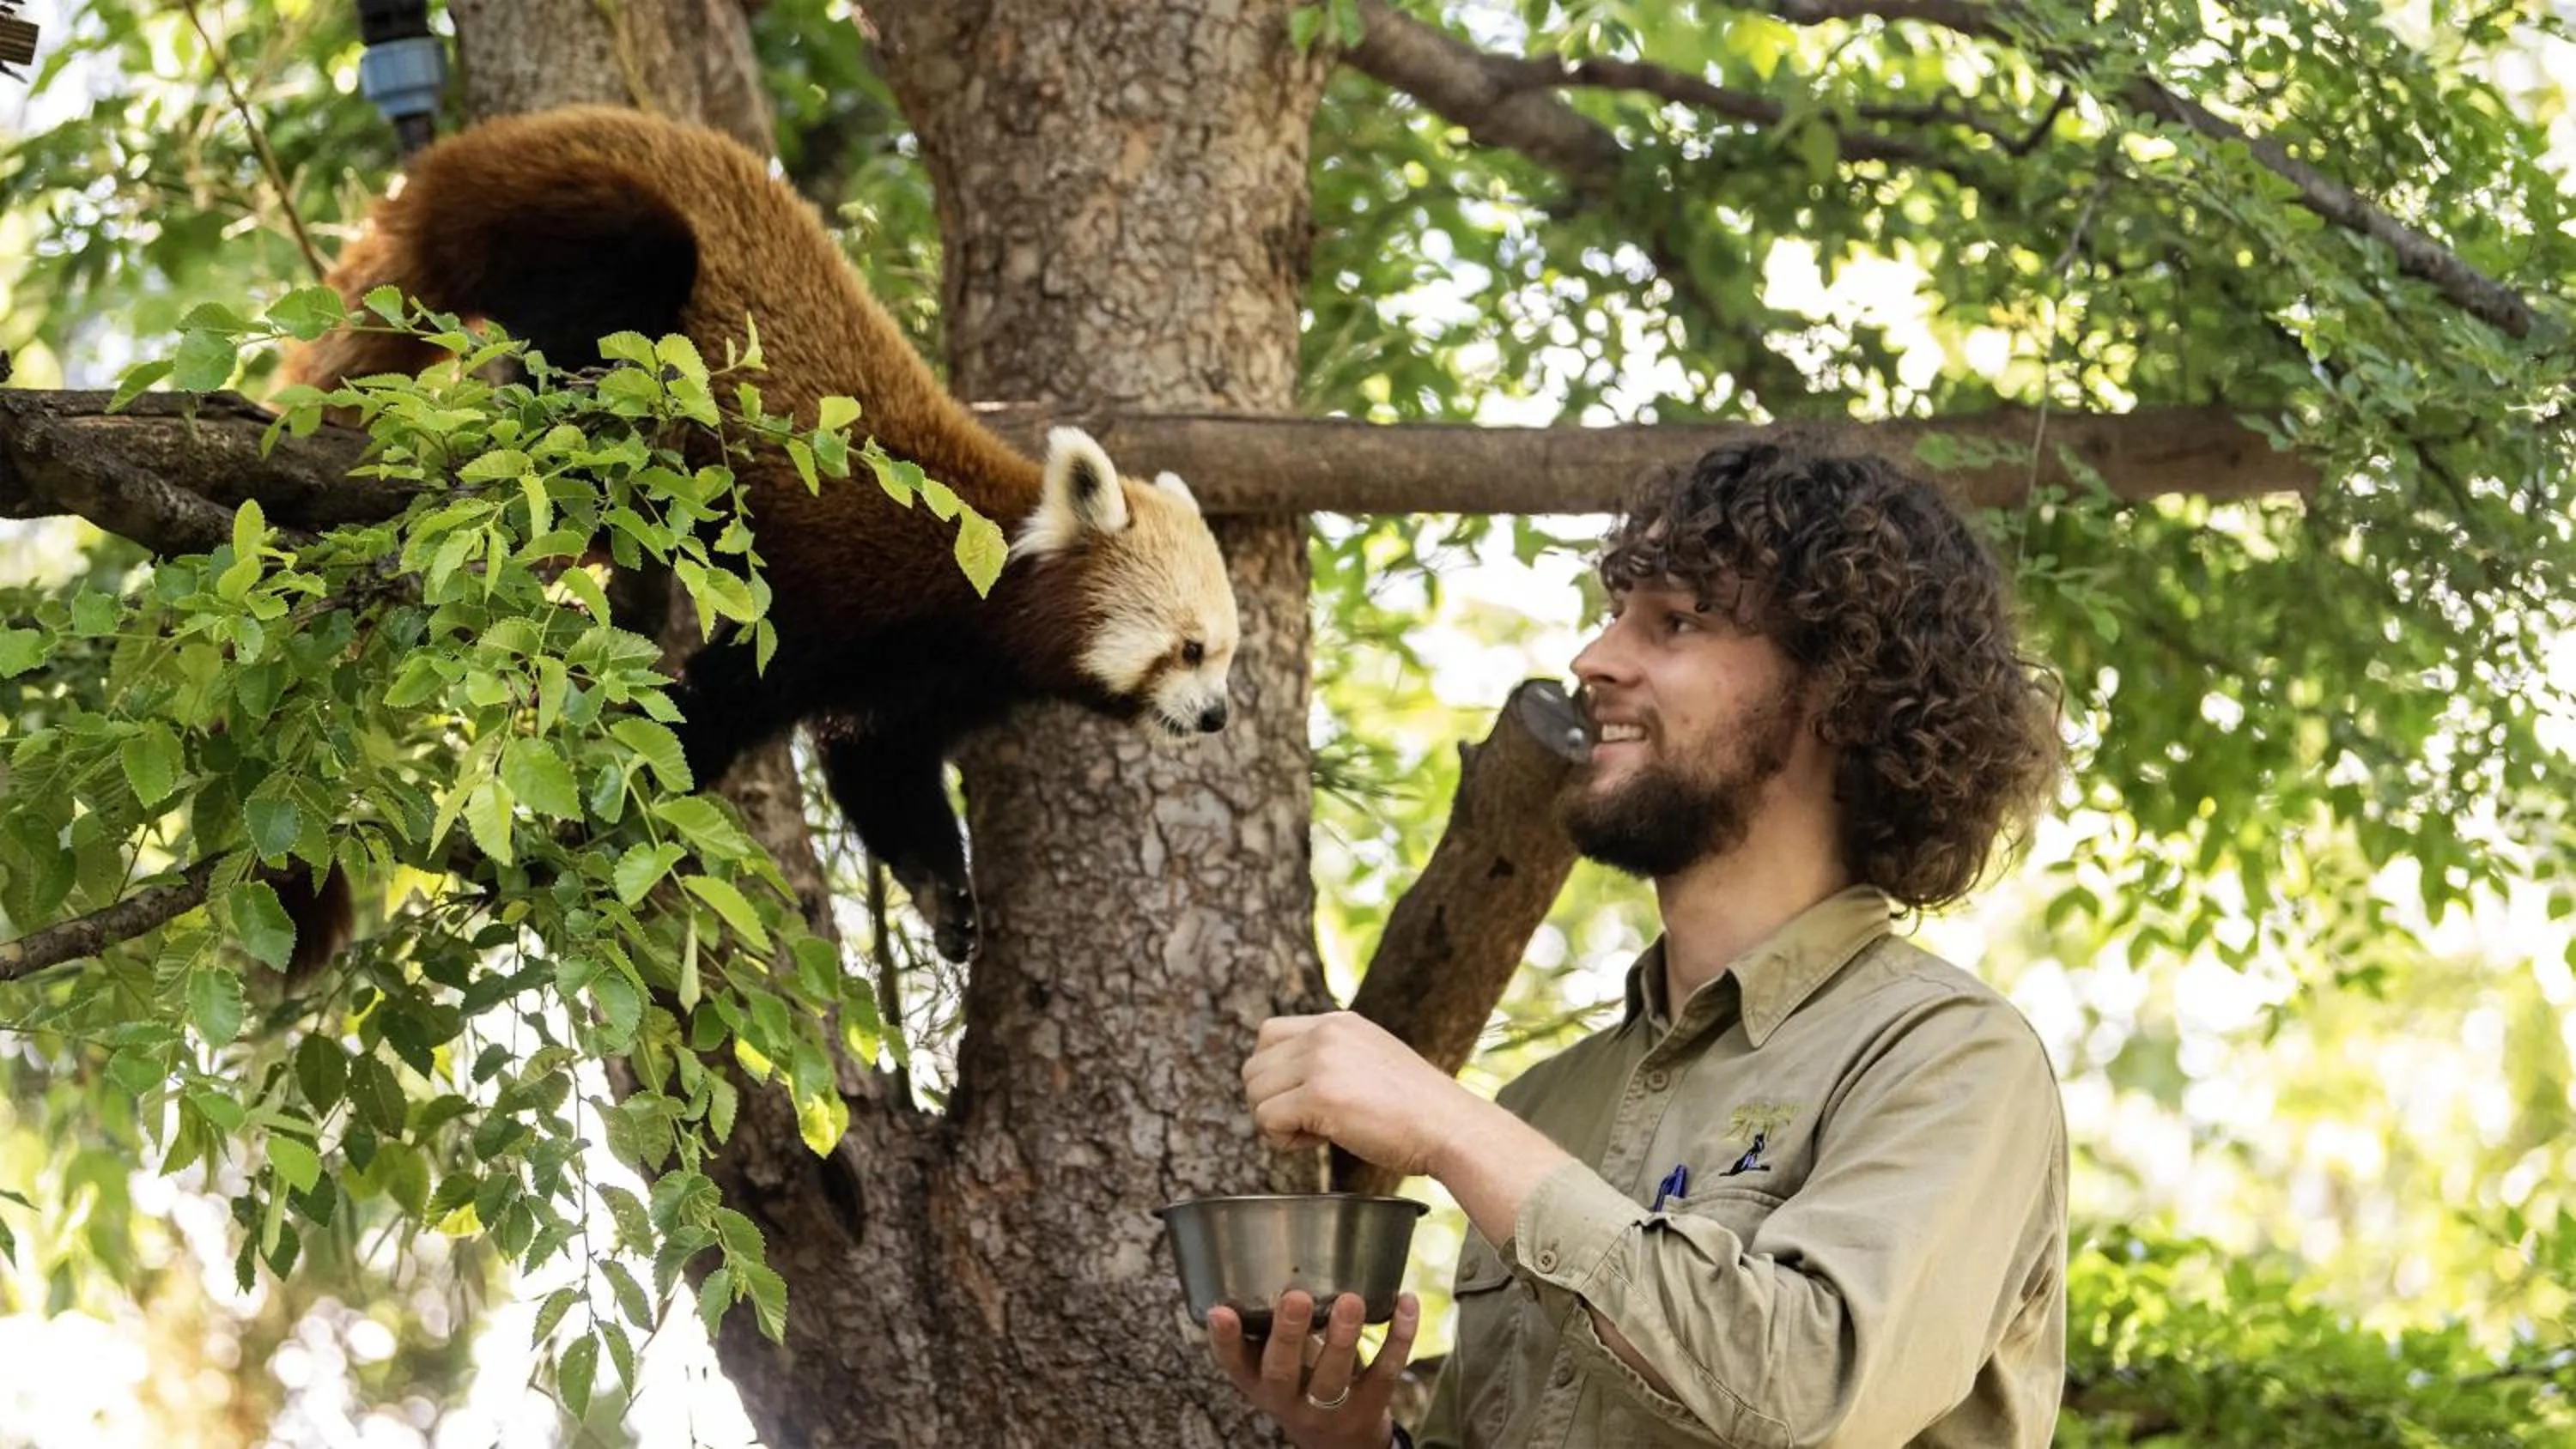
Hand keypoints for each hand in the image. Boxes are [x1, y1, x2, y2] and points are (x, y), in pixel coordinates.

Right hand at [1206, 1288, 1419, 1448]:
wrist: (1339, 1444)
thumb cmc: (1300, 1384)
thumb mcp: (1273, 1365)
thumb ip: (1266, 1327)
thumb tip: (1262, 1258)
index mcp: (1258, 1383)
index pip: (1234, 1365)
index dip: (1225, 1340)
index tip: (1220, 1311)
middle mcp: (1288, 1400)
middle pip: (1283, 1373)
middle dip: (1289, 1335)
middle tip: (1296, 1297)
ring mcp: (1329, 1409)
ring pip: (1334, 1378)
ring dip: (1343, 1337)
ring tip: (1351, 1300)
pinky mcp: (1369, 1405)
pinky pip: (1384, 1371)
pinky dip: (1399, 1336)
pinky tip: (1405, 1301)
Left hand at [1241, 1012, 1478, 1176]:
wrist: (1450, 1128)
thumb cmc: (1417, 1110)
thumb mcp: (1371, 1060)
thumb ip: (1332, 1059)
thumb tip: (1287, 1084)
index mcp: (1338, 1022)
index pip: (1268, 1033)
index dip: (1276, 1074)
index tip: (1305, 1099)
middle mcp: (1325, 1033)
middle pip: (1253, 1066)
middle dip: (1271, 1101)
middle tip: (1308, 1123)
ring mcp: (1321, 1061)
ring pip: (1254, 1093)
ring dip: (1275, 1121)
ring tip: (1316, 1132)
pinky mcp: (1318, 1094)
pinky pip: (1267, 1119)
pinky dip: (1283, 1140)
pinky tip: (1319, 1142)